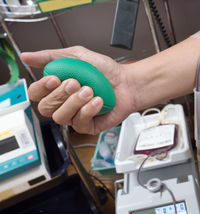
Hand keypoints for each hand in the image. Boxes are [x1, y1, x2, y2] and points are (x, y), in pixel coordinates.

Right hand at [21, 46, 135, 133]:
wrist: (127, 82)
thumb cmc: (105, 72)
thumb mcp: (77, 57)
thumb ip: (50, 57)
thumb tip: (27, 57)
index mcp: (57, 89)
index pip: (36, 94)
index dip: (41, 88)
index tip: (54, 78)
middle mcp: (64, 104)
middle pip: (46, 107)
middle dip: (60, 94)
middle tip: (76, 82)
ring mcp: (75, 116)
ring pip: (60, 117)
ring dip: (74, 102)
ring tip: (89, 91)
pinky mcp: (88, 126)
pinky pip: (80, 123)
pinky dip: (88, 110)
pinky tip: (98, 101)